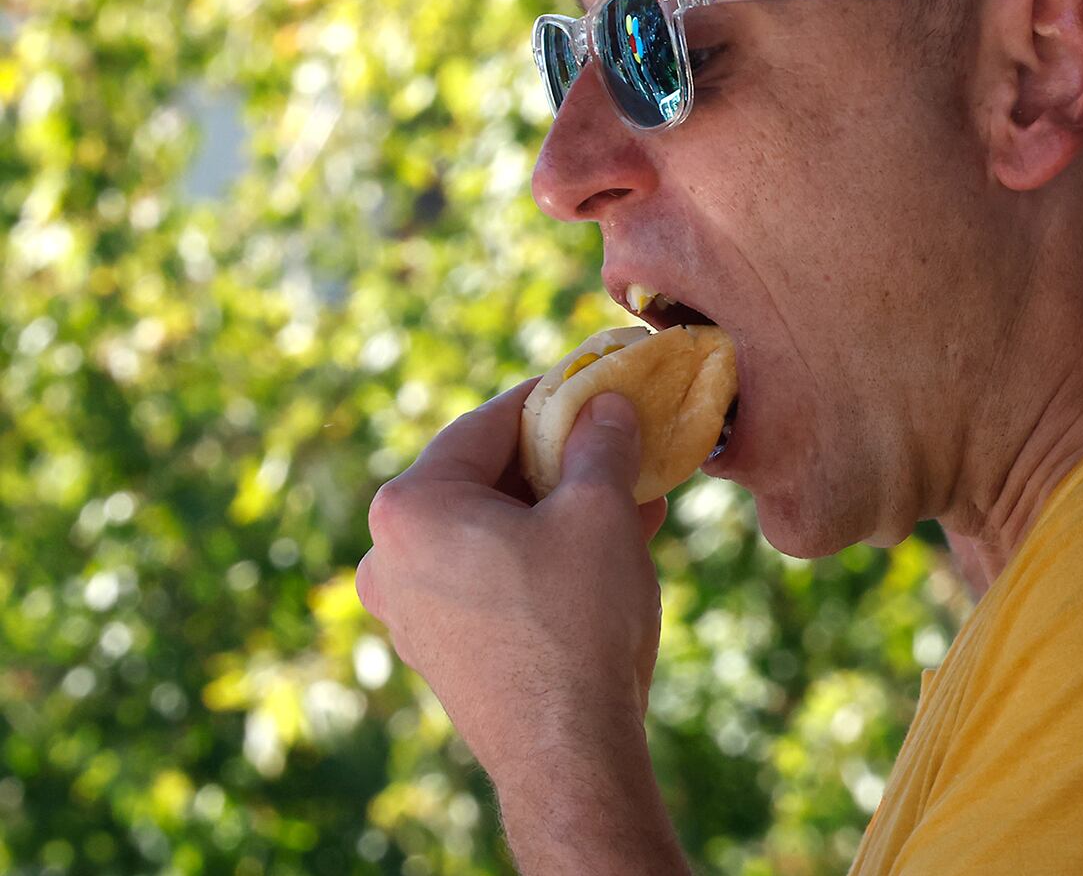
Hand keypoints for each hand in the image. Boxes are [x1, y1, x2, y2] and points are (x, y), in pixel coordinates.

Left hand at [356, 381, 668, 781]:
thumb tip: (605, 406)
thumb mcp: (599, 512)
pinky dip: (541, 557)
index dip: (552, 400)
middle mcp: (388, 555)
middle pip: (485, 478)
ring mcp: (408, 609)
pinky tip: (606, 553)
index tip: (596, 388)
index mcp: (410, 506)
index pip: (487, 422)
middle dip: (560, 464)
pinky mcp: (438, 651)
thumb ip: (600, 443)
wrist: (568, 755)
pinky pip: (490, 577)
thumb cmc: (577, 622)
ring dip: (559, 512)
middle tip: (620, 448)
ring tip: (632, 503)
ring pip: (493, 531)